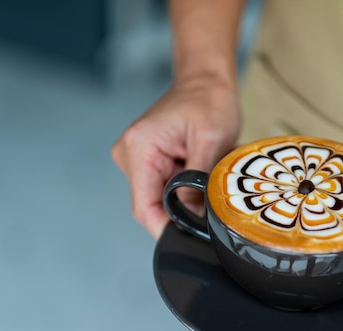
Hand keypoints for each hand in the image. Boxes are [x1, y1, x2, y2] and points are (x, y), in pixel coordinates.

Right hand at [111, 75, 239, 237]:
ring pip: (160, 199)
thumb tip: (193, 219)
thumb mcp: (211, 141)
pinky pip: (164, 188)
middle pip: (152, 206)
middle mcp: (130, 155)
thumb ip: (198, 183)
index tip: (194, 237)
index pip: (144, 207)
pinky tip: (199, 169)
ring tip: (207, 172)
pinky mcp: (146, 161)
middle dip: (182, 210)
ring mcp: (136, 159)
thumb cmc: (209, 101)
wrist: (205, 81)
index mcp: (140, 148)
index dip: (167, 228)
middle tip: (212, 198)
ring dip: (185, 196)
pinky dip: (184, 186)